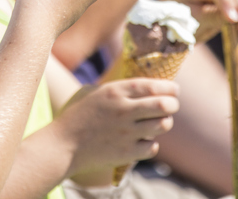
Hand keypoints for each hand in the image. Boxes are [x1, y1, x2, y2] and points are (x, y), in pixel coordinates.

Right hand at [55, 79, 179, 179]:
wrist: (62, 145)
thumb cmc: (77, 115)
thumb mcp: (94, 91)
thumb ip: (117, 87)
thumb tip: (141, 85)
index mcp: (116, 91)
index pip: (153, 85)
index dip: (169, 86)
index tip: (175, 89)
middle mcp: (124, 110)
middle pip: (164, 105)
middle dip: (173, 104)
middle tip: (172, 104)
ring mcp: (126, 133)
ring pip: (162, 125)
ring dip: (165, 123)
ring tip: (159, 122)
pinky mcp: (126, 153)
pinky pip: (152, 147)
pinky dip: (152, 143)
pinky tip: (145, 139)